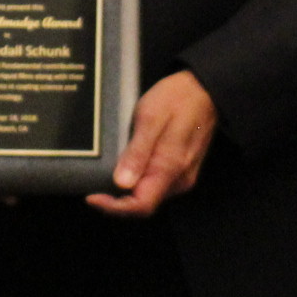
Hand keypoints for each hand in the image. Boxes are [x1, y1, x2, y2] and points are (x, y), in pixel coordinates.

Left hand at [87, 70, 216, 216]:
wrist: (204, 88)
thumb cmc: (177, 99)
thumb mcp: (151, 118)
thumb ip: (138, 151)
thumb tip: (121, 183)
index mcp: (170, 169)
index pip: (142, 206)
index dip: (114, 208)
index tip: (92, 196)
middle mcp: (179, 180)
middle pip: (144, 203)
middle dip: (117, 200)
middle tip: (94, 185)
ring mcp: (182, 176)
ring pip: (149, 195)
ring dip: (127, 191)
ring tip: (107, 174)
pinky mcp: (182, 169)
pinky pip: (156, 184)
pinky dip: (138, 180)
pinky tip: (126, 166)